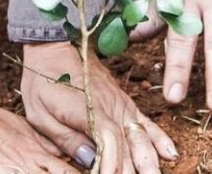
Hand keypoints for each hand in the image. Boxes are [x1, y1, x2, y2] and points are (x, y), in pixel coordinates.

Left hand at [21, 42, 177, 173]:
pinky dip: (160, 139)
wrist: (53, 50)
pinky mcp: (125, 102)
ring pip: (141, 138)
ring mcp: (121, 105)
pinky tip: (171, 155)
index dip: (112, 168)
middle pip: (128, 147)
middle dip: (133, 171)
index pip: (109, 145)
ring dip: (150, 161)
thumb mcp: (40, 114)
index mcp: (88, 112)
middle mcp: (110, 108)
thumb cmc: (43, 82)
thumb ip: (65, 138)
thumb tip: (89, 160)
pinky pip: (146, 122)